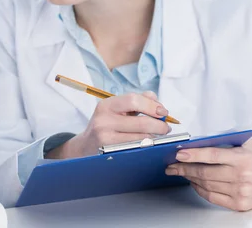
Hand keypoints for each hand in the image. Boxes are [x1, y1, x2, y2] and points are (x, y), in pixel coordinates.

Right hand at [48, 91, 170, 158]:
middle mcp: (103, 120)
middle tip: (166, 128)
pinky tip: (149, 145)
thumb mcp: (116, 109)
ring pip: (141, 138)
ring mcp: (105, 137)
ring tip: (158, 136)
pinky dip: (147, 146)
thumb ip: (136, 101)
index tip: (163, 112)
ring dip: (156, 137)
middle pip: (141, 122)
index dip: (152, 105)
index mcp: (106, 105)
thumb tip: (155, 99)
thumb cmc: (106, 125)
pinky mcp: (109, 151)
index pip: (133, 100)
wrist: (86, 146)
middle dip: (159, 125)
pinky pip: (136, 148)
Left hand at [165, 139, 251, 210]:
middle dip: (184, 168)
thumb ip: (223, 140)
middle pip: (205, 173)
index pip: (213, 155)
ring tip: (180, 172)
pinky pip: (212, 197)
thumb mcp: (245, 145)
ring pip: (206, 185)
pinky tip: (193, 183)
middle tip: (171, 166)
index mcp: (242, 158)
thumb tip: (195, 140)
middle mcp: (242, 176)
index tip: (178, 154)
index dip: (193, 155)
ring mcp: (241, 191)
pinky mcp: (240, 204)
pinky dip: (199, 189)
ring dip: (189, 178)